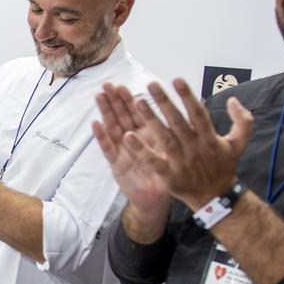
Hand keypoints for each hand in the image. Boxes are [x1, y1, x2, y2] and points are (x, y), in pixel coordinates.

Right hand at [92, 83, 171, 215]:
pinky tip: (96, 124)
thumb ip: (175, 132)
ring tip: (99, 96)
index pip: (136, 113)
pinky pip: (109, 149)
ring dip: (105, 112)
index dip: (128, 98)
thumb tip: (187, 110)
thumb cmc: (166, 175)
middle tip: (107, 84)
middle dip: (114, 100)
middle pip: (122, 116)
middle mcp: (133, 141)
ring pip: (113, 128)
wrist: (157, 199)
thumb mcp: (173, 151)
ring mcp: (123, 151)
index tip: (122, 84)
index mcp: (147, 135)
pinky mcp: (117, 164)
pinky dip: (101, 137)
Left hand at [125, 79, 252, 209]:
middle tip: (151, 85)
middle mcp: (195, 147)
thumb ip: (243, 120)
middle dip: (165, 102)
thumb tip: (234, 99)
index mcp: (209, 138)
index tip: (177, 80)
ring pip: (164, 138)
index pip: (198, 113)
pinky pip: (153, 161)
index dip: (188, 96)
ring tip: (138, 102)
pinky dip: (141, 150)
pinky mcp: (169, 175)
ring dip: (151, 120)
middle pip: (178, 122)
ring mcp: (181, 162)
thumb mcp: (239, 143)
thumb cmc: (224, 166)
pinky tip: (128, 136)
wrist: (215, 196)